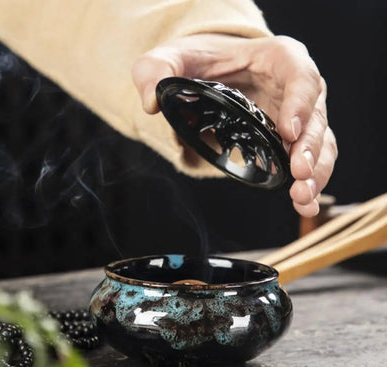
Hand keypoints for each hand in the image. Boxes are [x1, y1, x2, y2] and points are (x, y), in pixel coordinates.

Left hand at [132, 34, 337, 216]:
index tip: (287, 131)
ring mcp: (296, 117)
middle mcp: (294, 89)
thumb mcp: (171, 59)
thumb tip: (151, 103)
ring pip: (320, 144)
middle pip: (315, 117)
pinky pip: (309, 161)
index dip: (300, 103)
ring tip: (301, 196)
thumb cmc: (198, 63)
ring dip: (315, 172)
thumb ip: (155, 72)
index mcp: (277, 59)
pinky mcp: (289, 141)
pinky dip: (310, 182)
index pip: (300, 76)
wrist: (208, 75)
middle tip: (298, 173)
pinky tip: (303, 203)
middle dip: (310, 148)